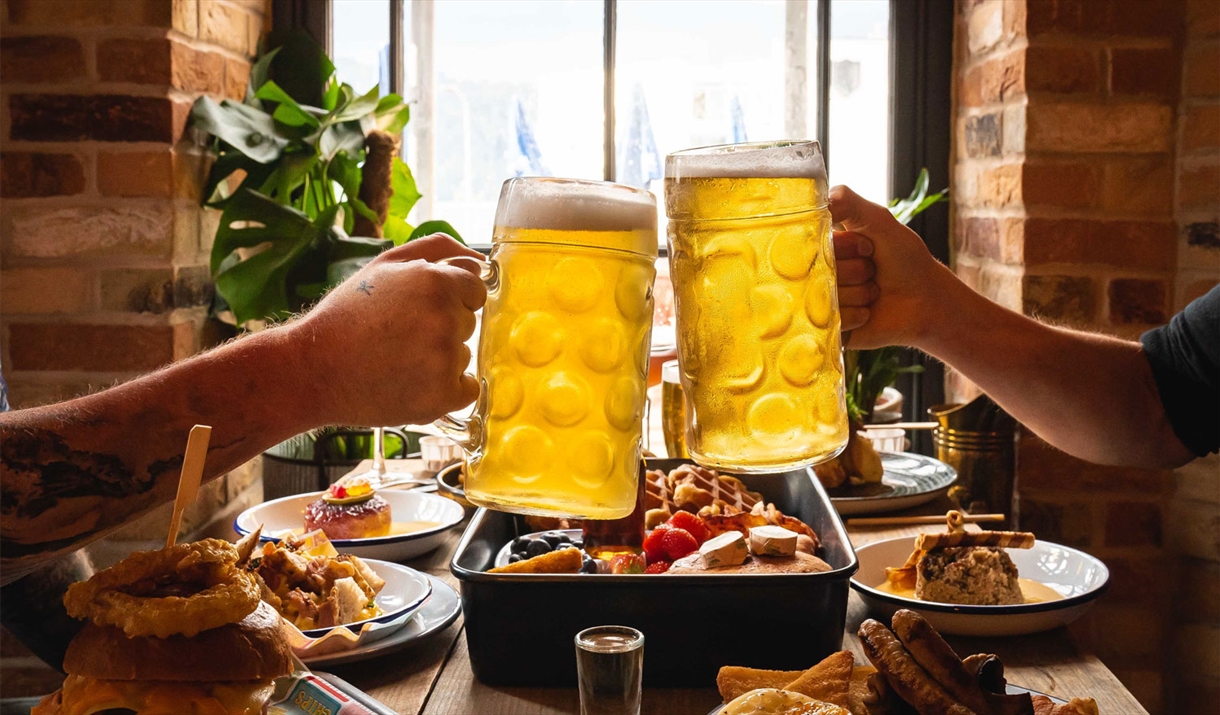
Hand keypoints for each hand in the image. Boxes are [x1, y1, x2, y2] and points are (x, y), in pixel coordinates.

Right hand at [291, 233, 487, 425]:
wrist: (314, 368)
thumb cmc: (349, 314)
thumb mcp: (385, 264)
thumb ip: (438, 250)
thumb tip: (480, 259)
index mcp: (436, 282)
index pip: (475, 290)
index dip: (449, 299)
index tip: (420, 310)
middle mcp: (445, 318)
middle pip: (468, 323)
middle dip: (442, 328)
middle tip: (400, 336)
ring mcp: (445, 359)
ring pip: (463, 356)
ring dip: (440, 359)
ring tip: (398, 360)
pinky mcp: (442, 396)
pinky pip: (467, 390)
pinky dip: (447, 389)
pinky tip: (414, 382)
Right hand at [830, 185, 956, 349]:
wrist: (926, 300)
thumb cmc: (904, 259)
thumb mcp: (879, 221)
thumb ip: (848, 202)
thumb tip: (821, 198)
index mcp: (824, 248)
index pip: (816, 244)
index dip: (846, 247)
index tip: (867, 247)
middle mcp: (818, 274)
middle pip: (821, 272)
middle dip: (856, 271)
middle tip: (872, 271)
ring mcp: (822, 302)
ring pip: (828, 298)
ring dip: (860, 295)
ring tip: (873, 292)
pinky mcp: (829, 328)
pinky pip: (834, 321)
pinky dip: (857, 316)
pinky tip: (868, 313)